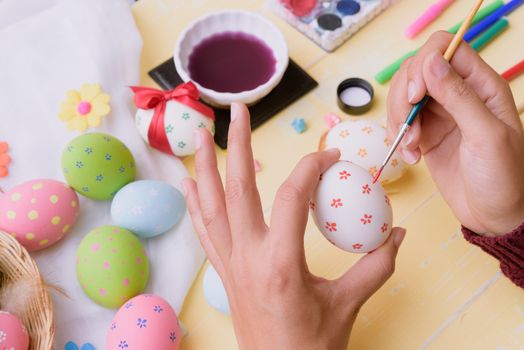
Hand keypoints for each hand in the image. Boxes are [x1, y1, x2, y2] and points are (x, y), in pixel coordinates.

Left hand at [182, 103, 405, 349]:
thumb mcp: (349, 305)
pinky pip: (204, 232)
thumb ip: (376, 267)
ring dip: (205, 168)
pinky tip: (188, 183)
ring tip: (201, 134)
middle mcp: (247, 257)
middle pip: (237, 190)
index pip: (291, 197)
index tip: (331, 157)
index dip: (311, 167)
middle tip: (237, 109)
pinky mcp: (224, 273)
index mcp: (280, 262)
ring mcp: (229, 264)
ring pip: (211, 207)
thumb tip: (397, 234)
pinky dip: (195, 205)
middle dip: (237, 144)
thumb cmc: (312, 346)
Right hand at [387, 31, 523, 236]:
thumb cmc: (502, 177)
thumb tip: (430, 61)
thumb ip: (459, 97)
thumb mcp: (485, 136)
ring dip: (398, 121)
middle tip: (409, 129)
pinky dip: (397, 138)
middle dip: (404, 98)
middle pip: (415, 71)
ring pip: (403, 96)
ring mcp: (440, 113)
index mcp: (481, 85)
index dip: (423, 66)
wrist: (494, 216)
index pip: (445, 49)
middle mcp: (458, 93)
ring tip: (411, 148)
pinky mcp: (425, 133)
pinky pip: (399, 122)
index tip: (416, 96)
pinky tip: (410, 157)